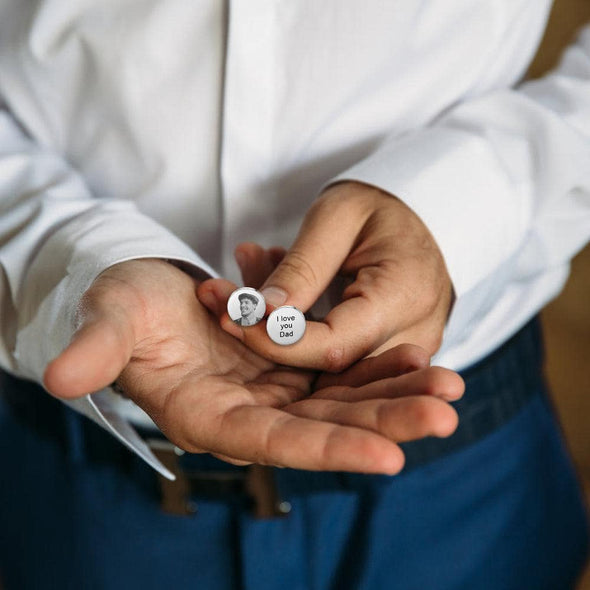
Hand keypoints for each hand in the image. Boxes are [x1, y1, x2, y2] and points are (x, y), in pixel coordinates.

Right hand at [44, 258, 461, 473]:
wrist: (147, 286)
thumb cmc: (125, 304)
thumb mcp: (110, 318)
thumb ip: (97, 347)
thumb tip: (59, 376)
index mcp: (208, 416)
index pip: (274, 444)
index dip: (329, 450)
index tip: (391, 458)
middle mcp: (249, 411)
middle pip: (324, 426)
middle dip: (385, 422)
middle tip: (446, 413)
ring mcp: (273, 389)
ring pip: (341, 399)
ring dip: (394, 394)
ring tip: (449, 386)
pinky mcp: (287, 364)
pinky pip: (340, 369)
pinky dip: (376, 365)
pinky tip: (417, 357)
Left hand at [200, 181, 452, 370]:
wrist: (421, 214)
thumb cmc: (380, 206)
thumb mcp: (338, 217)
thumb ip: (302, 267)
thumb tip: (264, 313)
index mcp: (404, 297)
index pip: (331, 346)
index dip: (276, 340)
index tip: (232, 317)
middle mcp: (412, 335)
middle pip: (326, 363)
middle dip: (266, 337)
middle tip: (220, 300)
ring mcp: (402, 349)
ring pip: (325, 363)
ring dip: (276, 331)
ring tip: (242, 284)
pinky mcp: (387, 351)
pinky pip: (335, 354)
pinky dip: (296, 330)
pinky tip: (270, 295)